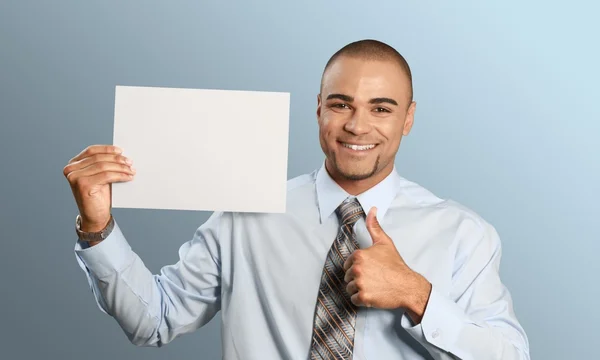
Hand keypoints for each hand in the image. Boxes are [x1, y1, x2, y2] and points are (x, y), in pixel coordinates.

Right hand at [63, 145, 134, 232]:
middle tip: (130, 162)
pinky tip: (128, 177)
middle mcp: (71, 169)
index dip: (107, 149)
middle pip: (98, 158)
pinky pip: (106, 176)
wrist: (95, 217)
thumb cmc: (98, 196)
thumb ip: (103, 164)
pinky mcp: (83, 185)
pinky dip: (120, 175)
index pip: (91, 151)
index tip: (121, 151)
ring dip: (120, 167)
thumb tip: (120, 154)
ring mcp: (75, 177)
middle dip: (117, 159)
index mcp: (73, 164)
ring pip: (103, 166)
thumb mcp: (100, 176)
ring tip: (131, 170)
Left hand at [343, 207, 431, 322]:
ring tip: (373, 286)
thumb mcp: (384, 243)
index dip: (357, 268)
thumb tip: (371, 209)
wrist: (407, 285)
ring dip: (359, 290)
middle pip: (347, 277)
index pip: (347, 265)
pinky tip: (372, 294)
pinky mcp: (363, 297)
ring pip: (349, 289)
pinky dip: (361, 300)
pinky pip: (354, 300)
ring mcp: (360, 283)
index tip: (369, 269)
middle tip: (372, 278)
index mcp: (359, 255)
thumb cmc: (396, 265)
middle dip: (357, 279)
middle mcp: (357, 269)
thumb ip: (374, 226)